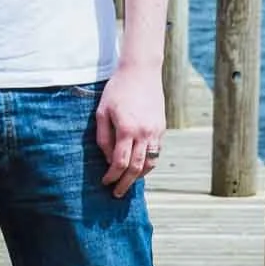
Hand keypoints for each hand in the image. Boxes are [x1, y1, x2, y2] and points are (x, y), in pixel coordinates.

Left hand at [94, 63, 165, 196]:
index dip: (112, 176)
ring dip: (139, 176)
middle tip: (117, 193)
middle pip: (137, 168)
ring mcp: (155, 131)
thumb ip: (103, 137)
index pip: (120, 162)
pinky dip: (148, 163)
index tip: (105, 182)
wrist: (141, 71)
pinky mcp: (162, 128)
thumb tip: (107, 159)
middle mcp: (144, 133)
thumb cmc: (117, 90)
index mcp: (126, 129)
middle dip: (126, 183)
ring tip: (128, 182)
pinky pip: (156, 152)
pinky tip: (139, 166)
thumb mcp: (102, 111)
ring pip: (150, 163)